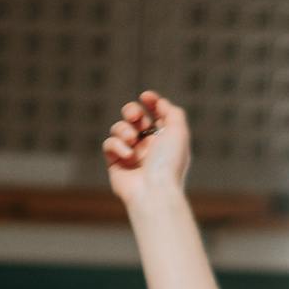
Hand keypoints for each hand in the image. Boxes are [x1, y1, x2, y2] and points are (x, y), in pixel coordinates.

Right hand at [102, 91, 190, 207]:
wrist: (154, 191)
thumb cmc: (168, 163)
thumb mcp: (179, 131)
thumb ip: (172, 111)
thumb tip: (159, 103)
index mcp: (164, 139)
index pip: (155, 114)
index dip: (151, 102)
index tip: (146, 97)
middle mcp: (147, 146)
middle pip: (133, 117)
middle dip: (131, 111)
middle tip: (135, 117)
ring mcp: (130, 154)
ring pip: (119, 128)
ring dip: (123, 129)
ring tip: (132, 140)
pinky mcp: (115, 164)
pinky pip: (109, 144)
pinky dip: (117, 145)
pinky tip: (128, 155)